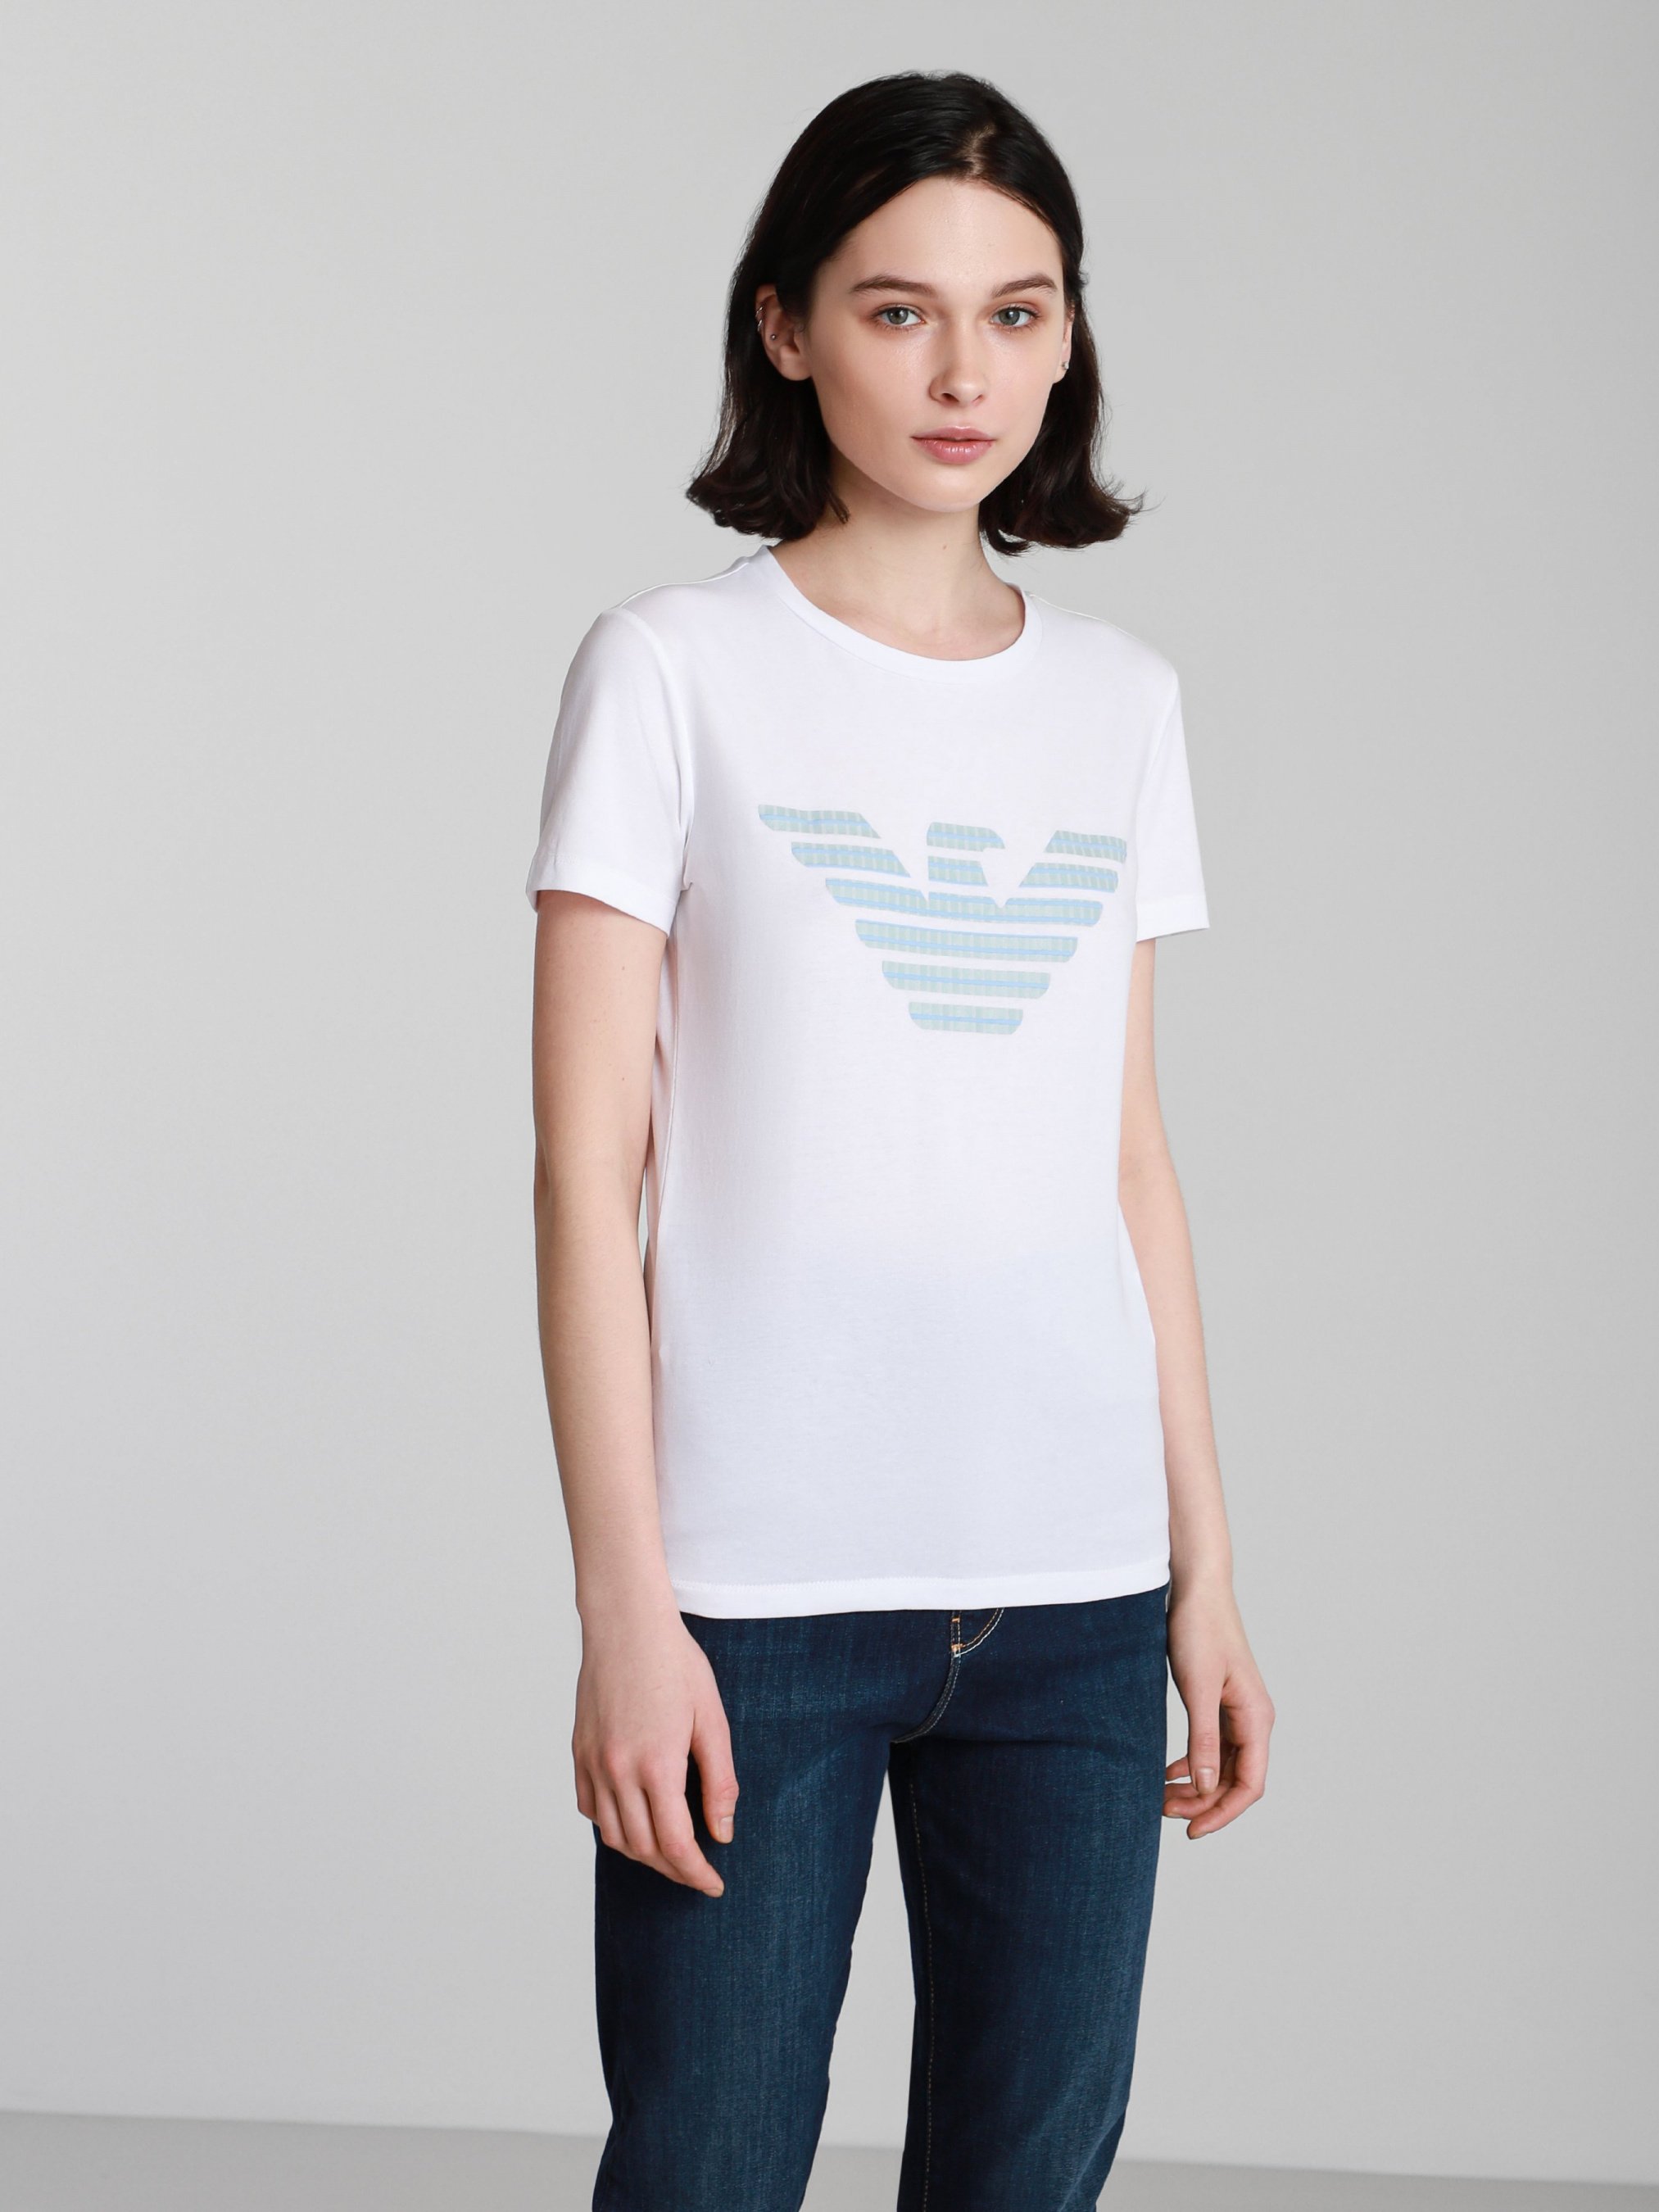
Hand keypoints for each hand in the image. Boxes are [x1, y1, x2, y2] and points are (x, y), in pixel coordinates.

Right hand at [573, 1602, 739, 1894]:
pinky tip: (634, 1820)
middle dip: (673, 1869)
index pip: (675, 1845)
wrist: (626, 1623)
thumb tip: (722, 1833)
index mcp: (657, 1764)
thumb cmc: (675, 1663)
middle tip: (698, 1870)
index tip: (713, 1884)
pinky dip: (611, 1827)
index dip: (696, 1873)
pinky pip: (590, 1808)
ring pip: (612, 1836)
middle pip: (643, 1849)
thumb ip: (719, 1781)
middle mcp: (618, 1770)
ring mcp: (593, 1762)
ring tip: (670, 1852)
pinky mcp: (578, 1752)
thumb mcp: (711, 1719)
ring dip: (642, 1854)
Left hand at [1162, 1578, 1273, 1838]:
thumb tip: (1204, 1787)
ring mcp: (1237, 1712)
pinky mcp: (1219, 1703)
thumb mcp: (1197, 1687)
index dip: (1222, 1813)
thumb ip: (1202, 1739)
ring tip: (1160, 1796)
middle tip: (1162, 1811)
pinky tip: (1169, 1771)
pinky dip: (1192, 1764)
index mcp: (1255, 1719)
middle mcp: (1252, 1720)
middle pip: (1235, 1780)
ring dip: (1195, 1785)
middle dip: (1202, 1802)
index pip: (1249, 1784)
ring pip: (1222, 1766)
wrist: (1197, 1589)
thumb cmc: (1199, 1630)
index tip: (1191, 1831)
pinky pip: (1212, 1747)